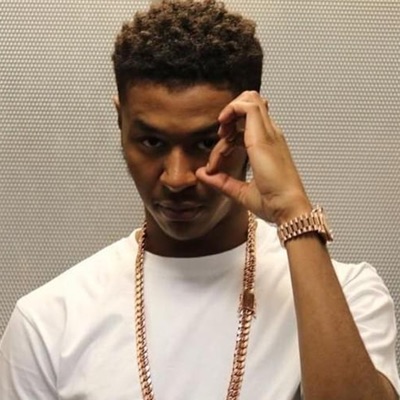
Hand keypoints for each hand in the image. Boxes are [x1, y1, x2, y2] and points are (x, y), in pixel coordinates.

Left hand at [196, 91, 311, 224]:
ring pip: (250, 99)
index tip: (214, 165)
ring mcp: (269, 133)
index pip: (246, 127)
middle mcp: (270, 135)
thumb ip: (221, 182)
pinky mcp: (263, 136)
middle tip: (220, 139)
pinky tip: (223, 128)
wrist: (287, 208)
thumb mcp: (240, 191)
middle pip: (249, 106)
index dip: (225, 140)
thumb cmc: (273, 202)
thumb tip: (202, 173)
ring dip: (230, 112)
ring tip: (222, 133)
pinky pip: (248, 107)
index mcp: (268, 146)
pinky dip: (232, 110)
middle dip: (229, 118)